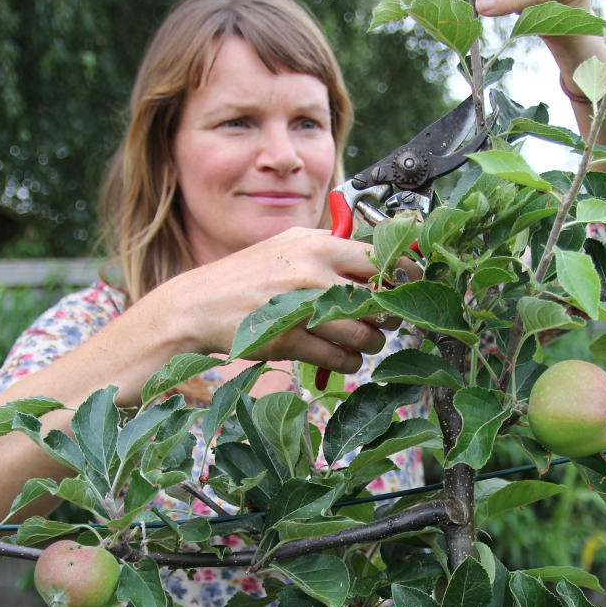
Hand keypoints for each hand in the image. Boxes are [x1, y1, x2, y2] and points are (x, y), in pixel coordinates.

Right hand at [175, 227, 416, 375]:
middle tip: (383, 322)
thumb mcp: (288, 245)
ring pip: (365, 334)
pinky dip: (349, 362)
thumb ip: (330, 248)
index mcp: (316, 244)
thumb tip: (379, 257)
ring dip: (372, 343)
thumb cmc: (247, 276)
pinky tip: (344, 358)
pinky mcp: (289, 341)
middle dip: (388, 316)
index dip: (403, 275)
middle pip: (379, 299)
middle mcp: (312, 272)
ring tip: (364, 343)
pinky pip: (340, 358)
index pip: (380, 256)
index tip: (408, 287)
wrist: (197, 306)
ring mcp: (301, 308)